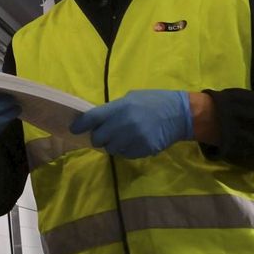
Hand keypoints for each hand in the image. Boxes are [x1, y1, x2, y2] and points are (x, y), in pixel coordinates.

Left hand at [69, 90, 192, 158]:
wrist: (179, 114)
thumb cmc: (153, 102)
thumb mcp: (131, 98)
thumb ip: (114, 109)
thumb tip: (98, 120)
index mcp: (120, 108)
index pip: (92, 118)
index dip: (80, 124)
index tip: (74, 129)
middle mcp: (124, 124)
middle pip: (99, 138)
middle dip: (99, 137)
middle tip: (104, 134)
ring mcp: (134, 139)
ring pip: (111, 149)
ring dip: (113, 145)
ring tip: (122, 137)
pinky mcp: (143, 150)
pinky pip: (125, 154)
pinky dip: (126, 150)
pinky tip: (134, 141)